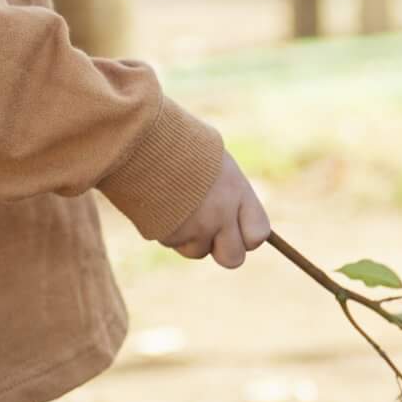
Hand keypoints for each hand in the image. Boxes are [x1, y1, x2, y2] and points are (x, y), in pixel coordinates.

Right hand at [162, 152, 270, 268]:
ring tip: (177, 207)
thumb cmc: (180, 146)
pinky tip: (160, 206)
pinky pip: (173, 244)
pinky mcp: (170, 235)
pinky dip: (167, 231)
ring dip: (189, 238)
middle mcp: (221, 214)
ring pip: (197, 252)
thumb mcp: (217, 165)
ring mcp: (196, 227)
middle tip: (207, 231)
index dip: (247, 237)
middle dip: (220, 249)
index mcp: (237, 192)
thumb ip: (230, 196)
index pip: (258, 235)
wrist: (144, 142)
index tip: (234, 227)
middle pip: (232, 259)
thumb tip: (235, 222)